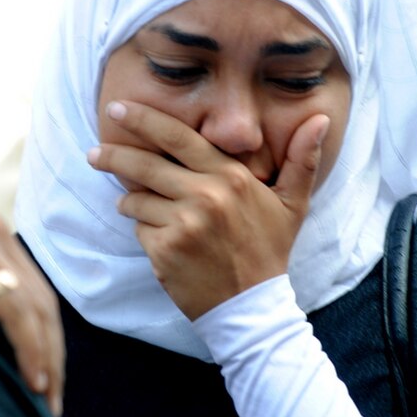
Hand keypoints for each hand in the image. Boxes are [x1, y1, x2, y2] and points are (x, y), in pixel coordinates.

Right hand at [0, 157, 63, 415]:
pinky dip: (31, 349)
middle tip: (53, 401)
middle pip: (44, 301)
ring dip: (48, 360)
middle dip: (53, 353)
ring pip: (38, 311)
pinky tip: (32, 381)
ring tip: (46, 402)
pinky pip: (17, 313)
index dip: (41, 331)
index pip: (32, 285)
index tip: (41, 371)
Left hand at [88, 101, 327, 319]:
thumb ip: (303, 160)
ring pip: (135, 199)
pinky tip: (162, 241)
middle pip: (144, 164)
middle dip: (113, 156)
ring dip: (130, 202)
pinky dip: (143, 232)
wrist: (251, 307)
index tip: (116, 110)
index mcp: (231, 176)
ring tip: (140, 208)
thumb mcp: (293, 204)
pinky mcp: (164, 250)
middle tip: (94, 152)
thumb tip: (322, 120)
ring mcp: (183, 224)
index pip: (177, 137)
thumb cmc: (269, 250)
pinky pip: (138, 230)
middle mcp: (205, 195)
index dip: (143, 120)